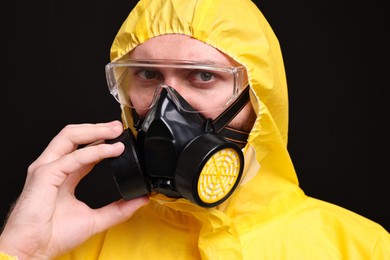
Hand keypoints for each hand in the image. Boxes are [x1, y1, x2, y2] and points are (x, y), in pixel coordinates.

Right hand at [0, 121, 148, 258]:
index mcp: (64, 176)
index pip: (83, 150)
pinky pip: (73, 157)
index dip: (101, 142)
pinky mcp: (44, 175)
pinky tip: (111, 151)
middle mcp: (54, 168)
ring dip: (95, 131)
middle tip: (118, 127)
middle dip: (98, 128)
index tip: (120, 139)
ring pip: (70, 137)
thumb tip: (140, 199)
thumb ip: (119, 209)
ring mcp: (47, 169)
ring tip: (115, 131)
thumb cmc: (53, 236)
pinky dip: (94, 151)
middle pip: (74, 136)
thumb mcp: (95, 219)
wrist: (34, 250)